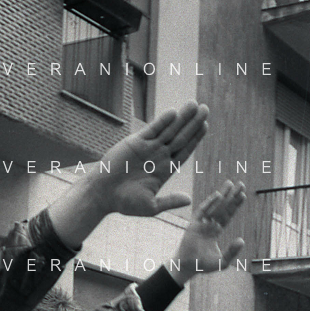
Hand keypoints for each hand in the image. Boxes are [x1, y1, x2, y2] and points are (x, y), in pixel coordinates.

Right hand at [48, 104, 208, 245]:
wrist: (103, 194)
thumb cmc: (126, 202)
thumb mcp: (151, 206)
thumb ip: (170, 201)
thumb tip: (189, 200)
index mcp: (165, 170)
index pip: (184, 151)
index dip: (195, 139)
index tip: (206, 126)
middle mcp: (158, 157)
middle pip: (180, 137)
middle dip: (193, 123)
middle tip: (205, 109)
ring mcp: (148, 148)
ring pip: (169, 130)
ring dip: (182, 117)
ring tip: (194, 104)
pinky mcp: (135, 142)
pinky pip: (152, 130)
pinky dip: (162, 121)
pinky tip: (174, 112)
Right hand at [170, 183, 245, 283]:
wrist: (188, 267)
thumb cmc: (204, 266)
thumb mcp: (222, 261)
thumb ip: (232, 251)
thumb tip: (242, 240)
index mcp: (216, 230)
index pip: (228, 215)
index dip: (235, 205)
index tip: (243, 195)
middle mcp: (209, 224)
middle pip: (223, 207)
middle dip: (231, 196)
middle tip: (241, 184)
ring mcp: (201, 223)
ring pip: (214, 206)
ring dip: (223, 194)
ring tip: (231, 184)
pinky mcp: (194, 224)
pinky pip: (203, 210)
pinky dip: (210, 203)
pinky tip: (218, 195)